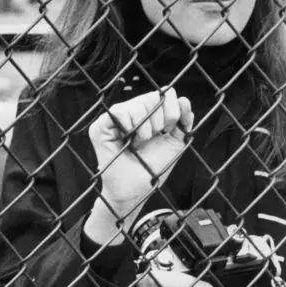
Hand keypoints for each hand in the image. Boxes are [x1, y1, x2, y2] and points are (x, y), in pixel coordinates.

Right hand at [88, 89, 192, 217]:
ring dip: (145, 128)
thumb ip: (183, 121)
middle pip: (152, 96)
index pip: (164, 94)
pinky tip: (129, 141)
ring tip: (139, 143)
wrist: (135, 191)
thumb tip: (184, 100)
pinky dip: (130, 127)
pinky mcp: (101, 126)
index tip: (168, 131)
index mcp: (148, 114)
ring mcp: (115, 117)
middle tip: (152, 138)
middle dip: (160, 121)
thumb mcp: (175, 143)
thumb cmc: (151, 169)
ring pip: (137, 104)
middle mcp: (131, 111)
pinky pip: (120, 112)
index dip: (172, 110)